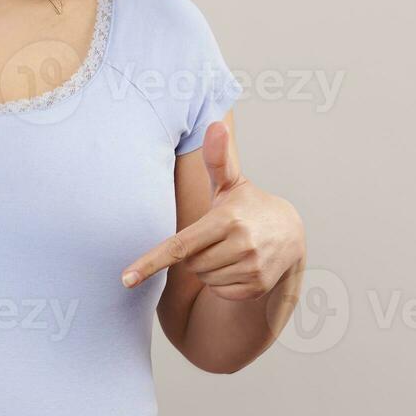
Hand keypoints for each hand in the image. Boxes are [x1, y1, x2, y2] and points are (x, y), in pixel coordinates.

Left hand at [121, 121, 304, 300]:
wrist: (290, 233)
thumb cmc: (247, 206)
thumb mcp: (230, 182)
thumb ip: (217, 158)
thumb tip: (215, 123)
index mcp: (227, 219)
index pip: (180, 245)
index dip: (150, 262)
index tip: (125, 278)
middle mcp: (242, 244)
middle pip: (190, 263)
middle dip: (195, 253)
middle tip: (214, 237)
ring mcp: (252, 268)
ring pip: (204, 278)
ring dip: (208, 268)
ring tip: (229, 248)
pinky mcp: (258, 286)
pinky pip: (220, 291)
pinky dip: (222, 281)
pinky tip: (238, 264)